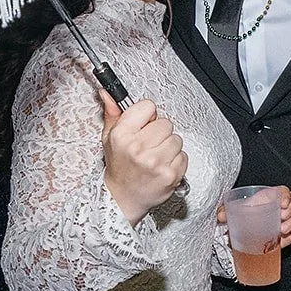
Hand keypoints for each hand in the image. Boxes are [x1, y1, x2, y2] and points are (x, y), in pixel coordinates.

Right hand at [100, 93, 186, 225]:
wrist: (122, 199)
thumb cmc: (118, 167)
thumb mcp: (109, 138)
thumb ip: (112, 113)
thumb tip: (107, 91)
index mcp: (122, 135)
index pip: (148, 106)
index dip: (147, 116)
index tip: (143, 126)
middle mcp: (138, 148)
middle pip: (165, 123)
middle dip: (159, 133)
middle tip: (148, 145)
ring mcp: (156, 162)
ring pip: (176, 139)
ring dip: (169, 147)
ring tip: (155, 157)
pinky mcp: (170, 175)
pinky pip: (183, 156)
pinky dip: (175, 161)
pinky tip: (162, 167)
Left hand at [216, 185, 290, 247]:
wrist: (249, 239)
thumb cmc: (245, 220)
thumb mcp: (235, 213)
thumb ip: (226, 211)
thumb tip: (219, 215)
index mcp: (270, 197)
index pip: (285, 190)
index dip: (286, 195)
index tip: (281, 203)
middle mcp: (282, 207)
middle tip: (282, 217)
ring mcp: (289, 220)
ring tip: (283, 229)